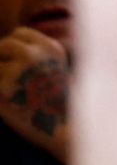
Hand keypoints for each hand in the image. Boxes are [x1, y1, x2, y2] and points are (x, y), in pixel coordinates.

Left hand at [0, 26, 70, 159]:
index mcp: (50, 48)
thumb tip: (1, 47)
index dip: (17, 50)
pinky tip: (12, 102)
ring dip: (1, 77)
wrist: (63, 129)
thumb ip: (33, 54)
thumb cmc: (55, 101)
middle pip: (2, 46)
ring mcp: (16, 71)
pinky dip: (0, 93)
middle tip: (19, 84)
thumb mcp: (53, 67)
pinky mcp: (2, 88)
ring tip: (18, 94)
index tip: (24, 67)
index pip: (19, 34)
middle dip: (5, 62)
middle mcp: (33, 55)